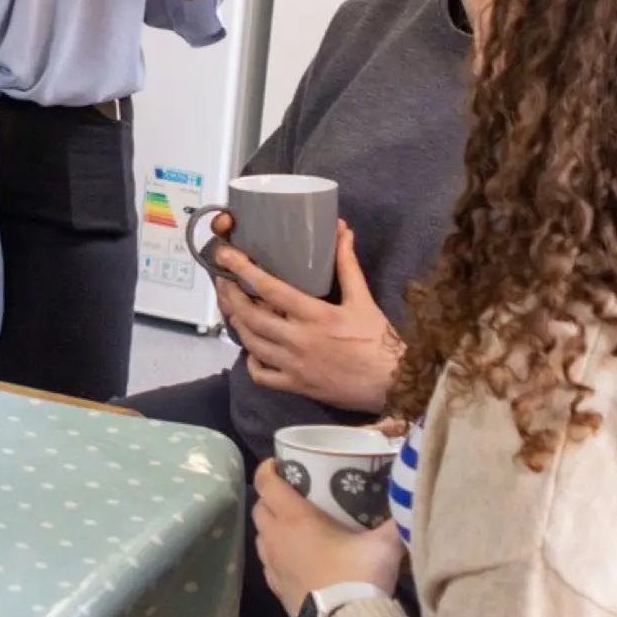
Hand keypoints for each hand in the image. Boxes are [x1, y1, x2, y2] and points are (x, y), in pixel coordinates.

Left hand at [216, 218, 401, 413]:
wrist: (394, 383)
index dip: (243, 270)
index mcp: (316, 315)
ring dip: (237, 323)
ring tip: (232, 307)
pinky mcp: (296, 386)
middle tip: (222, 281)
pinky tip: (252, 349)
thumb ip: (347, 265)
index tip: (225, 255)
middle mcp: (299, 340)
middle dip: (230, 296)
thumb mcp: (363, 299)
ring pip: (251, 344)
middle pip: (251, 316)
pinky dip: (251, 361)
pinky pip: (261, 375)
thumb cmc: (379, 341)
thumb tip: (342, 231)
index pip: (270, 289)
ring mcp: (294, 365)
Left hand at [253, 459, 405, 614]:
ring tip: (291, 523)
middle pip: (260, 508)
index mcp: (295, 519)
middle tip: (291, 492)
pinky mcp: (275, 587)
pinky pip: (267, 561)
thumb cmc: (359, 576)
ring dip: (270, 525)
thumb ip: (395, 521)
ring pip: (261, 535)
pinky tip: (293, 555)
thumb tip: (408, 503)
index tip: (279, 463)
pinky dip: (275, 551)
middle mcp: (276, 538)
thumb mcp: (384, 545)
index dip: (267, 469)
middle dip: (270, 496)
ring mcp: (272, 564)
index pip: (267, 484)